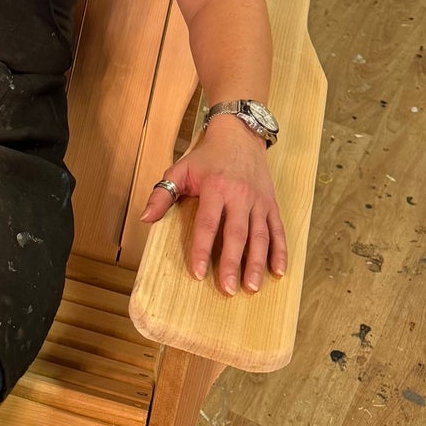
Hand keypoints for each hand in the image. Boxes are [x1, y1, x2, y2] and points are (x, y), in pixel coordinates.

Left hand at [140, 115, 287, 294]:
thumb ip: (162, 194)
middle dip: (233, 264)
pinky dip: (280, 251)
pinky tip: (278, 272)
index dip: (202, 249)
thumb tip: (145, 219)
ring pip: (260, 236)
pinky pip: (278, 230)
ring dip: (257, 263)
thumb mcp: (180, 170)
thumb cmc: (206, 157)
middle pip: (236, 234)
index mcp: (215, 188)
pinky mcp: (271, 204)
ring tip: (251, 287)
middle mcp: (239, 196)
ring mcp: (258, 201)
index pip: (208, 224)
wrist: (239, 135)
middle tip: (229, 290)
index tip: (198, 273)